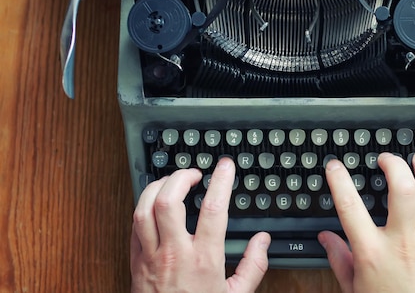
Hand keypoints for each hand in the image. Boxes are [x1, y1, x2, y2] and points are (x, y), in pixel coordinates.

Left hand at [130, 158, 270, 292]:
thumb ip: (253, 266)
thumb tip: (262, 241)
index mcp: (203, 259)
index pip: (212, 209)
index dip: (220, 181)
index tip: (225, 167)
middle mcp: (175, 254)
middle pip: (167, 201)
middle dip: (180, 177)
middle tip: (194, 173)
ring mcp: (151, 257)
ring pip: (143, 209)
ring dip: (157, 187)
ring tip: (172, 181)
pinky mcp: (135, 262)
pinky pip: (134, 226)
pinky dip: (144, 208)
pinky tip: (155, 205)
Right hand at [318, 152, 414, 292]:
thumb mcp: (353, 287)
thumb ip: (339, 258)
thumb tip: (325, 238)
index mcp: (372, 252)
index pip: (350, 207)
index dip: (339, 181)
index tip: (335, 166)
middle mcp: (402, 244)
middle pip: (402, 192)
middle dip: (395, 166)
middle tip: (387, 159)